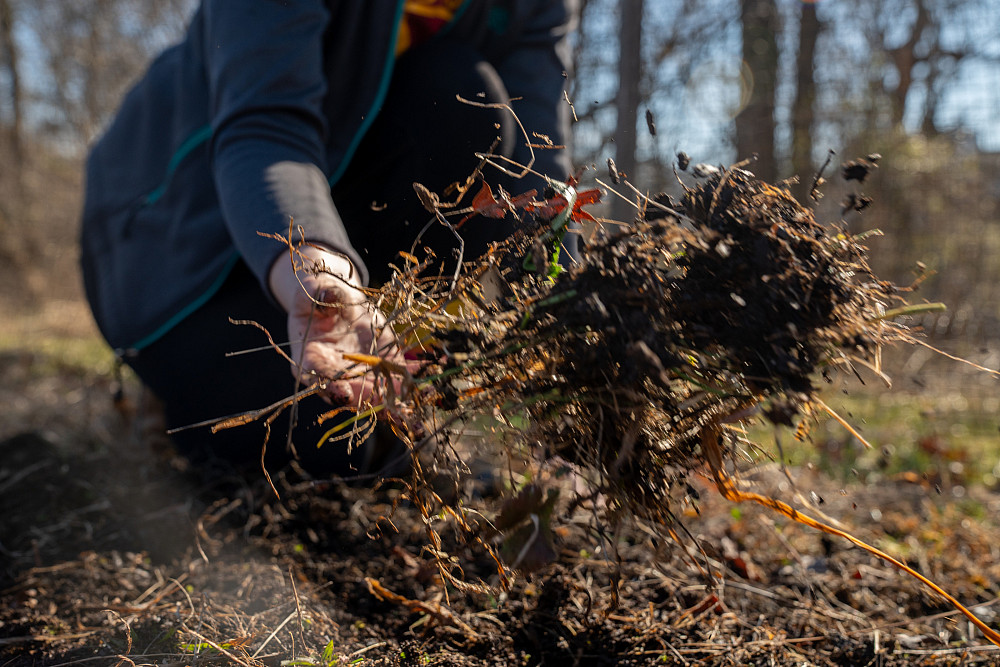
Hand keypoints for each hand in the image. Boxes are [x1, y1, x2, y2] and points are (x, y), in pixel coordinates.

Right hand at [269, 246, 402, 405]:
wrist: (336, 300)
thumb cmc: (320, 295)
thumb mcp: (317, 291)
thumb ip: (323, 295)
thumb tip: (329, 295)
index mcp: (312, 358)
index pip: (317, 376)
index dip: (329, 387)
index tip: (343, 395)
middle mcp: (337, 373)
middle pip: (352, 394)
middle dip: (371, 405)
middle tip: (389, 415)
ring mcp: (362, 372)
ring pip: (378, 394)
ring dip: (397, 406)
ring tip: (415, 418)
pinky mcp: (383, 364)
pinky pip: (400, 376)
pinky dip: (415, 381)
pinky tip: (432, 387)